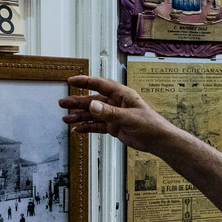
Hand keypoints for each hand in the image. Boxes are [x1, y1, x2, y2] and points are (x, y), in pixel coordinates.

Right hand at [59, 76, 180, 153]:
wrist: (159, 140)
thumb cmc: (150, 125)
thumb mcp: (129, 118)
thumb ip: (110, 113)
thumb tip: (93, 105)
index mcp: (122, 95)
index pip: (100, 84)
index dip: (85, 82)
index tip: (71, 80)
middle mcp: (116, 103)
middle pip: (93, 100)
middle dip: (77, 102)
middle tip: (62, 103)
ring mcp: (114, 115)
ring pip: (93, 114)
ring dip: (79, 116)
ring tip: (66, 119)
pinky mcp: (114, 127)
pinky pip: (97, 125)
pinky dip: (87, 127)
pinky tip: (78, 129)